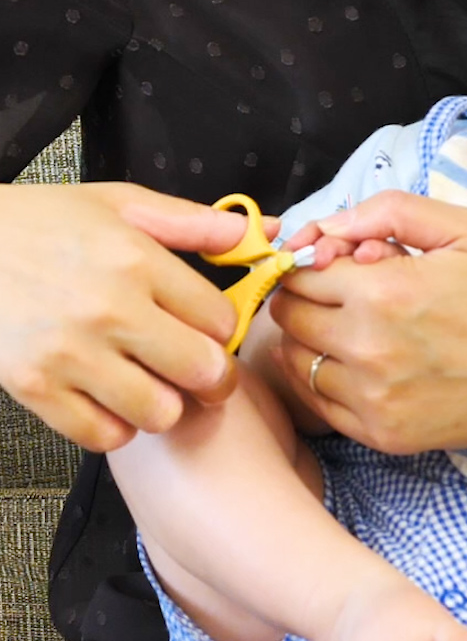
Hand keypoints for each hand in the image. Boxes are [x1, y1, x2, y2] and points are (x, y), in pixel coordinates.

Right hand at [0, 182, 248, 450]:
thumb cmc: (41, 223)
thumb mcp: (120, 205)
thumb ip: (195, 223)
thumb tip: (259, 236)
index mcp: (136, 261)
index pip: (221, 321)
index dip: (224, 331)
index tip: (209, 331)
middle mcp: (107, 308)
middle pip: (204, 372)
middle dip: (212, 377)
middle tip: (197, 370)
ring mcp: (69, 352)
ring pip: (161, 412)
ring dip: (165, 404)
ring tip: (149, 381)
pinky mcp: (33, 386)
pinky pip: (105, 436)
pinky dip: (116, 426)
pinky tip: (110, 398)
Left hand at [270, 191, 466, 453]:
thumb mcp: (464, 228)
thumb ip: (388, 212)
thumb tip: (324, 228)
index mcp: (383, 291)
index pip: (300, 274)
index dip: (312, 262)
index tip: (335, 263)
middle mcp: (369, 349)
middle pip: (290, 318)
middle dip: (307, 298)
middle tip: (346, 294)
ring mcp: (375, 400)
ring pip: (296, 364)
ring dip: (311, 341)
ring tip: (353, 329)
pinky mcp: (386, 436)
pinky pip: (321, 407)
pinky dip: (325, 383)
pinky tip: (359, 366)